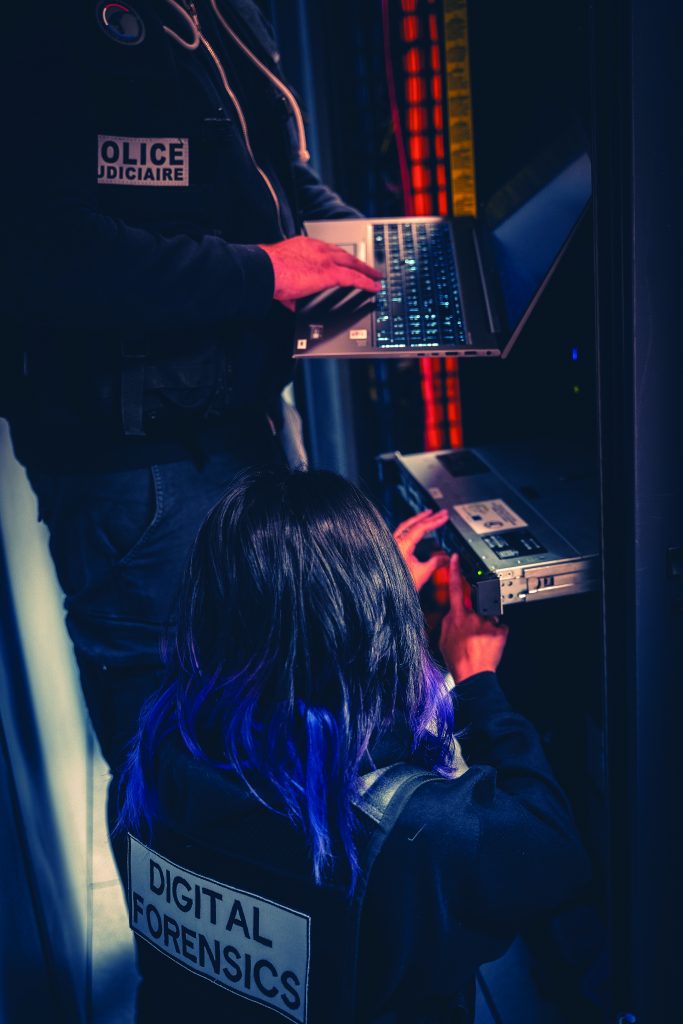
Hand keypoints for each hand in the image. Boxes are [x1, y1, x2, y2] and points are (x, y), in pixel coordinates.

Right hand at [258, 236, 382, 305]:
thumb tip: (292, 302)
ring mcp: (325, 259)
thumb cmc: (268, 272)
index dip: (337, 257)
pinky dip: (366, 281)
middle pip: (344, 254)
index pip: (326, 250)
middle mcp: (317, 249)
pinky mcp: (330, 273)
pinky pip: (354, 276)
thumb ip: (291, 291)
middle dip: (357, 261)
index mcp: (304, 247)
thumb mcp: (281, 278)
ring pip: (353, 263)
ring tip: (375, 276)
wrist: (266, 269)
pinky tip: (374, 287)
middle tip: (367, 267)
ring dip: (365, 270)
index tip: (343, 261)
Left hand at [393, 509, 448, 590]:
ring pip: (405, 526)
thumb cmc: (400, 586)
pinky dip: (411, 528)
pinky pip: (401, 533)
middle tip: (440, 512)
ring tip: (430, 515)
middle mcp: (395, 543)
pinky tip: (417, 529)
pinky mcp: (391, 550)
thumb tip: (447, 558)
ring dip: (418, 520)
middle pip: (412, 523)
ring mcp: (391, 545)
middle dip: (428, 517)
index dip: (434, 521)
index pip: (421, 528)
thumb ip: (436, 562)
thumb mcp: (423, 573)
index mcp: (402, 545)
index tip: (444, 517)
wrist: (386, 596)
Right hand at [439, 554, 508, 682]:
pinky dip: (497, 633)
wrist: (473, 675)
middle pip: (477, 602)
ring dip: (487, 623)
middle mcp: (473, 616)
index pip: (455, 587)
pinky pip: (501, 626)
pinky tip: (490, 643)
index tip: (456, 558)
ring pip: (490, 615)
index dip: (455, 570)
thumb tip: (453, 612)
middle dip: (477, 610)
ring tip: (481, 640)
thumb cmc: (457, 660)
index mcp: (457, 616)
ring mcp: (489, 623)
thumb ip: (448, 620)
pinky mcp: (501, 632)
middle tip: (474, 628)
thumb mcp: (443, 638)